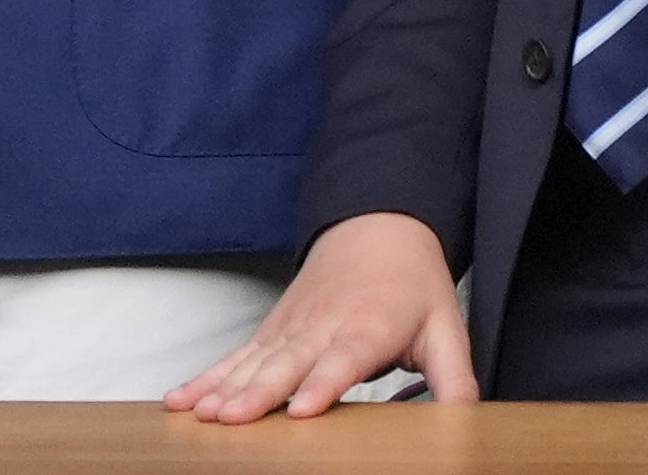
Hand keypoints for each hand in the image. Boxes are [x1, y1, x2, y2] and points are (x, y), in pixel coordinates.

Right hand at [165, 212, 475, 421]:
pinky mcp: (272, 330)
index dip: (323, 383)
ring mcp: (291, 326)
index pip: (345, 358)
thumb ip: (455, 378)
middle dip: (258, 392)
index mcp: (369, 325)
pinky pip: (236, 355)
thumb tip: (465, 423)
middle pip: (288, 361)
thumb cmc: (413, 282)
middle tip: (232, 418)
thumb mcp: (446, 325)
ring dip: (224, 386)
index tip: (303, 409)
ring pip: (254, 360)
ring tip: (201, 413)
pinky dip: (207, 376)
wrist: (378, 224)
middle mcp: (323, 325)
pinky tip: (183, 398)